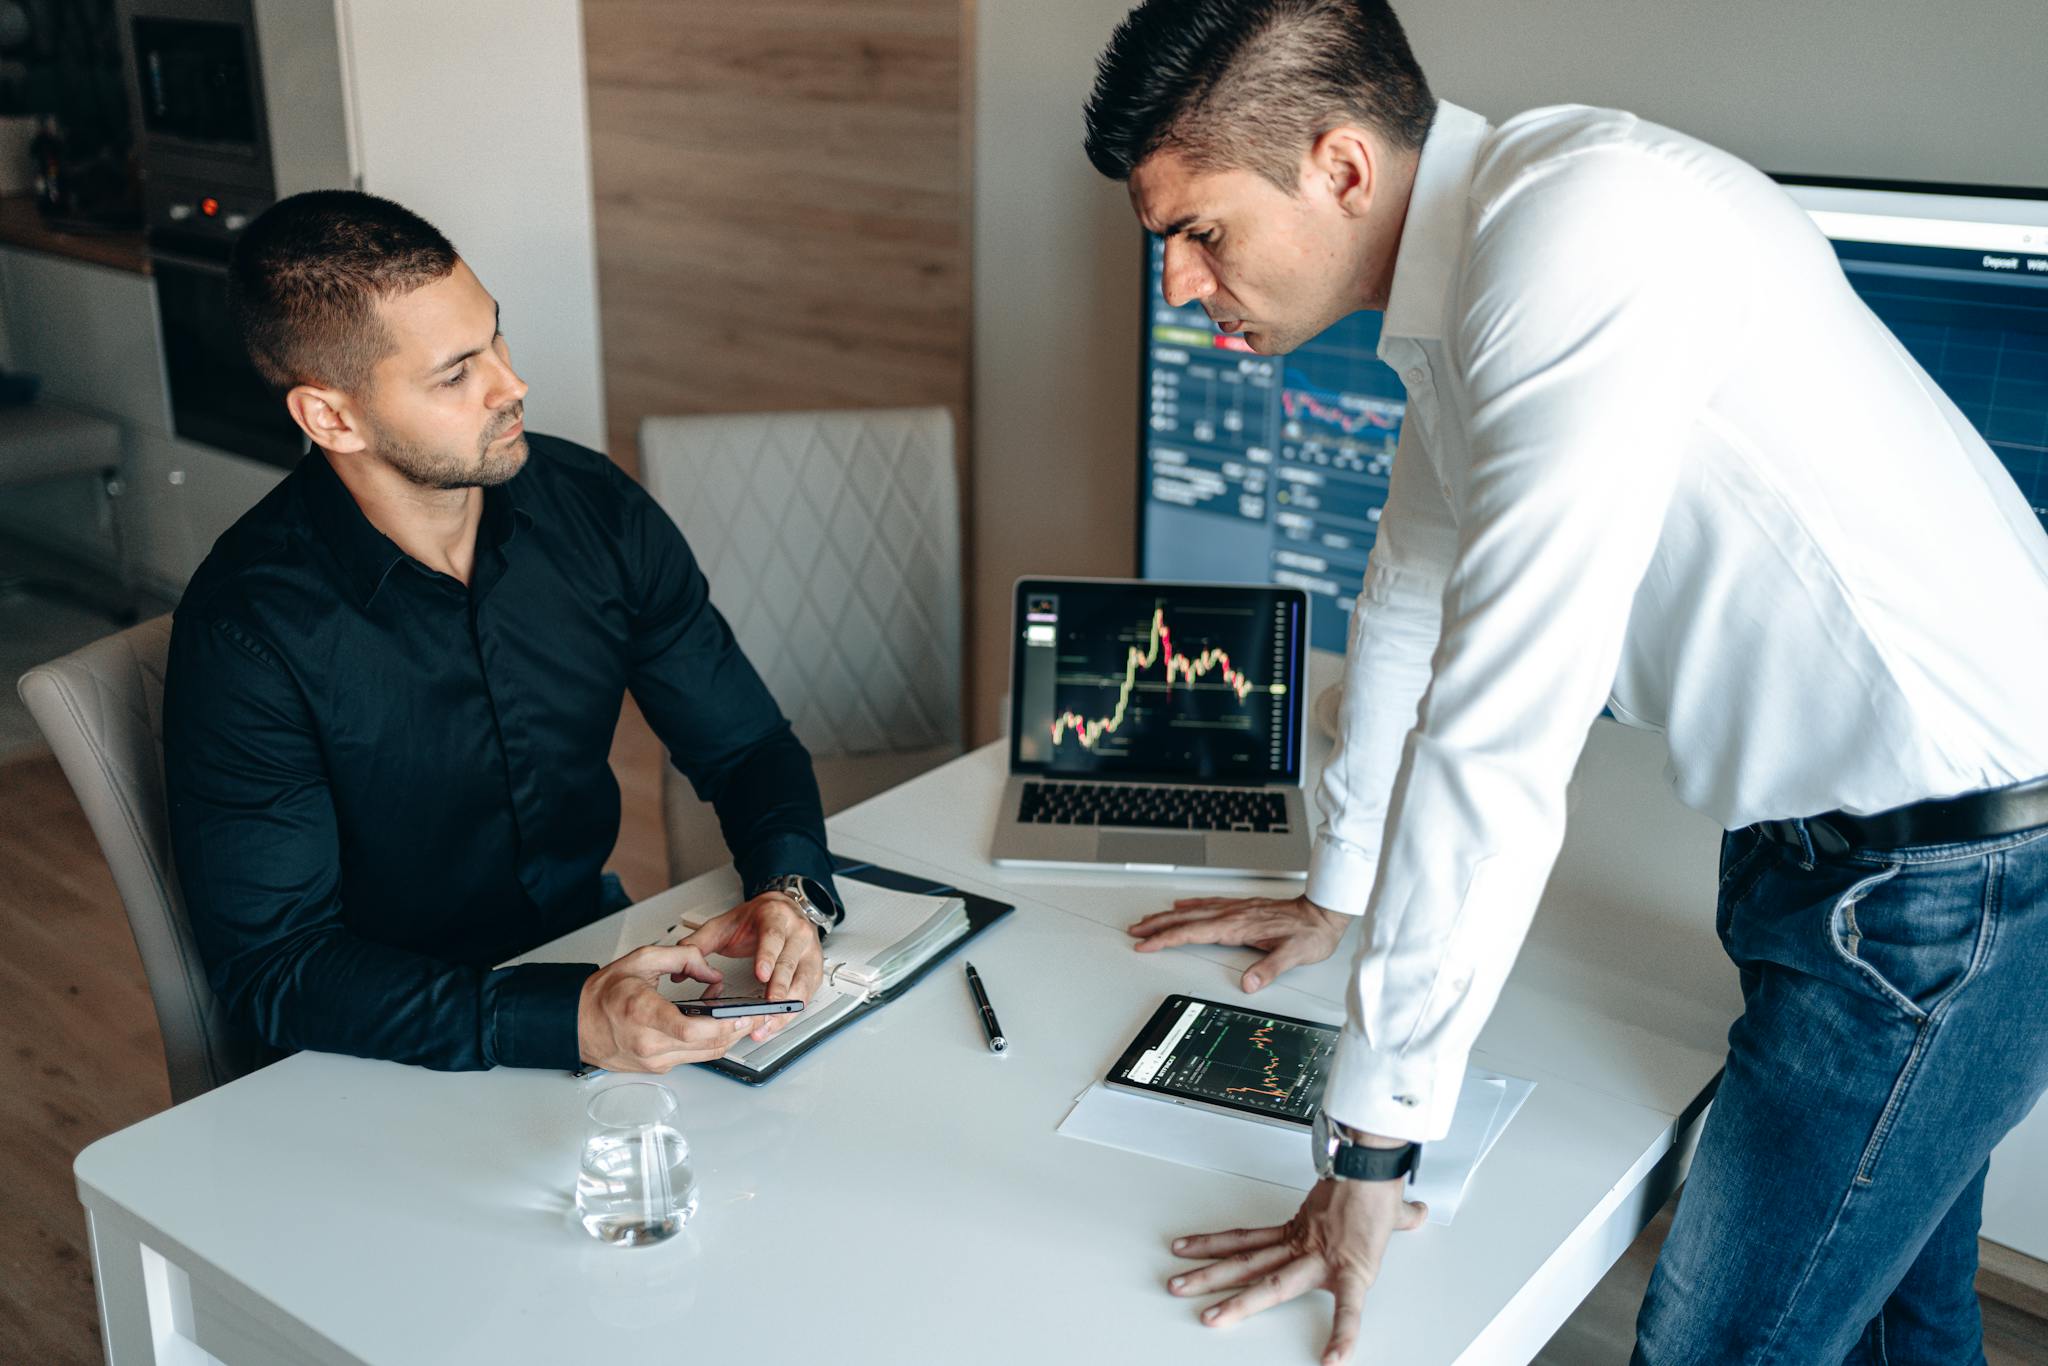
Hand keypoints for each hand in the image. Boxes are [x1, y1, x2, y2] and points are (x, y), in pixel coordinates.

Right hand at [576, 944, 755, 1070]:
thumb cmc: (603, 994)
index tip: (742, 1014)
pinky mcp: (656, 1069)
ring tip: (739, 1018)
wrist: (576, 1021)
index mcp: (643, 1014)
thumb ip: (683, 957)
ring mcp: (652, 1061)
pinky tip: (713, 1028)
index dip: (724, 1025)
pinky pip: (691, 1058)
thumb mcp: (641, 959)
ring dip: (726, 1038)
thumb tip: (712, 970)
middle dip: (737, 1030)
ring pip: (704, 1056)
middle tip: (754, 1014)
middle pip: (706, 1046)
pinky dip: (707, 1044)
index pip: (691, 1030)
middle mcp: (648, 1044)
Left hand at [678, 893, 825, 1040]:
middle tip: (767, 1007)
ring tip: (768, 1022)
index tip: (761, 975)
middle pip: (790, 963)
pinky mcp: (814, 968)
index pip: (773, 938)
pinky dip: (793, 1010)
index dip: (768, 957)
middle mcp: (797, 933)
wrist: (781, 909)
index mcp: (776, 917)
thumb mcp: (725, 924)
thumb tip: (679, 966)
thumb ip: (700, 942)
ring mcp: (809, 951)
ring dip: (787, 1005)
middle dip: (779, 988)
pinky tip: (778, 1021)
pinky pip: (807, 993)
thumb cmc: (756, 919)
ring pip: (803, 981)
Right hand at [1128, 895, 1348, 991]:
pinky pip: (1208, 904)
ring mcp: (1236, 909)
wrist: (1324, 912)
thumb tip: (1249, 983)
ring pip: (1193, 910)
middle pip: (1185, 919)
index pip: (1193, 933)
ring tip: (1149, 920)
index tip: (1146, 944)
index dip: (1166, 939)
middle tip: (1135, 931)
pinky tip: (1183, 905)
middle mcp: (1233, 915)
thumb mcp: (1294, 955)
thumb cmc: (1311, 933)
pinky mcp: (1242, 907)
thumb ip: (1270, 969)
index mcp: (1238, 926)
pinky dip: (1190, 905)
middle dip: (1157, 925)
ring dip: (1168, 915)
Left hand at [1168, 1173, 1428, 1364]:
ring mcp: (1321, 1260)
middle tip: (1177, 1285)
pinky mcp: (1350, 1272)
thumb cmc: (1372, 1180)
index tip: (1189, 1250)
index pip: (1248, 1239)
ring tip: (1211, 1317)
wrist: (1377, 1165)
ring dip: (1237, 1300)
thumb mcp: (1373, 1203)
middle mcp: (1303, 1246)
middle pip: (1247, 1263)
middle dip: (1209, 1276)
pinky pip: (1346, 1308)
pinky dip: (1342, 1334)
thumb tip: (1414, 1212)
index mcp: (1300, 1232)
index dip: (1216, 1243)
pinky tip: (1334, 1359)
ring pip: (1271, 1282)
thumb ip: (1394, 1215)